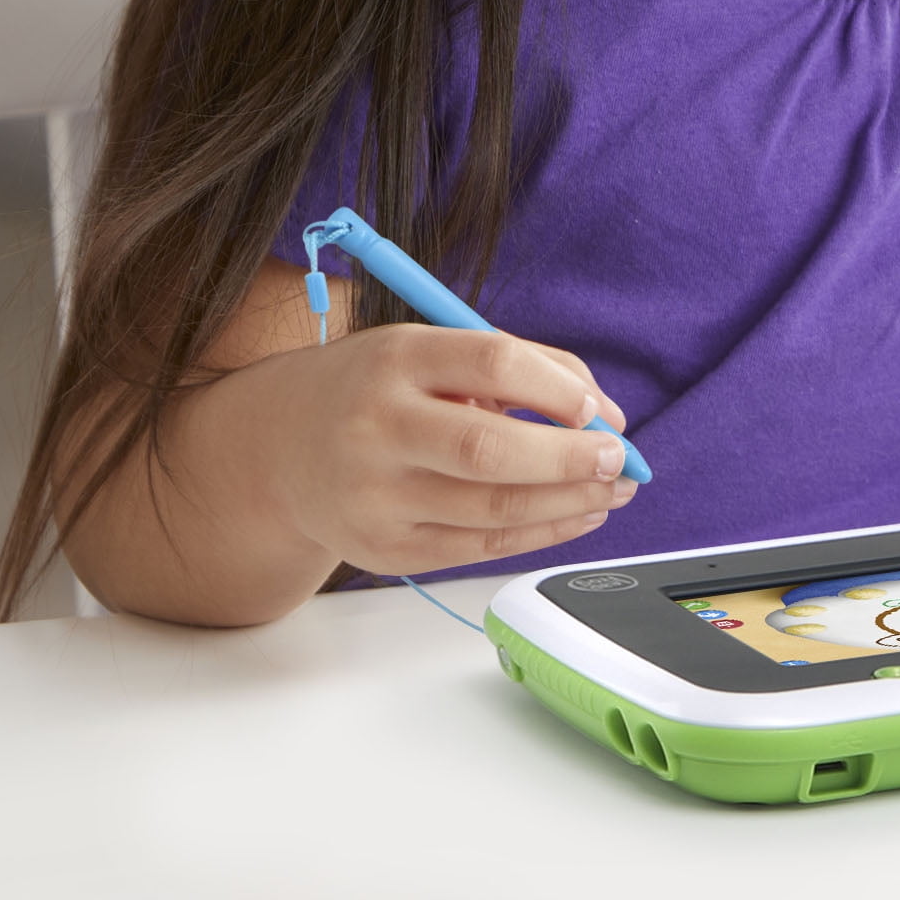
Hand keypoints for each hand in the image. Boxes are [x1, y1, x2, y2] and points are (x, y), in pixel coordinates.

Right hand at [219, 324, 638, 578]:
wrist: (280, 447)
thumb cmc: (376, 390)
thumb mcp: (428, 350)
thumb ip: (518, 365)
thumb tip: (604, 412)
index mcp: (395, 359)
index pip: (492, 362)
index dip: (557, 387)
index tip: (595, 407)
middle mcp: (378, 427)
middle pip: (490, 449)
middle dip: (570, 458)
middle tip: (619, 458)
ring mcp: (377, 496)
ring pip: (493, 508)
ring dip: (570, 502)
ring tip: (613, 489)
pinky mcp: (385, 550)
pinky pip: (481, 546)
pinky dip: (542, 532)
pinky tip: (576, 514)